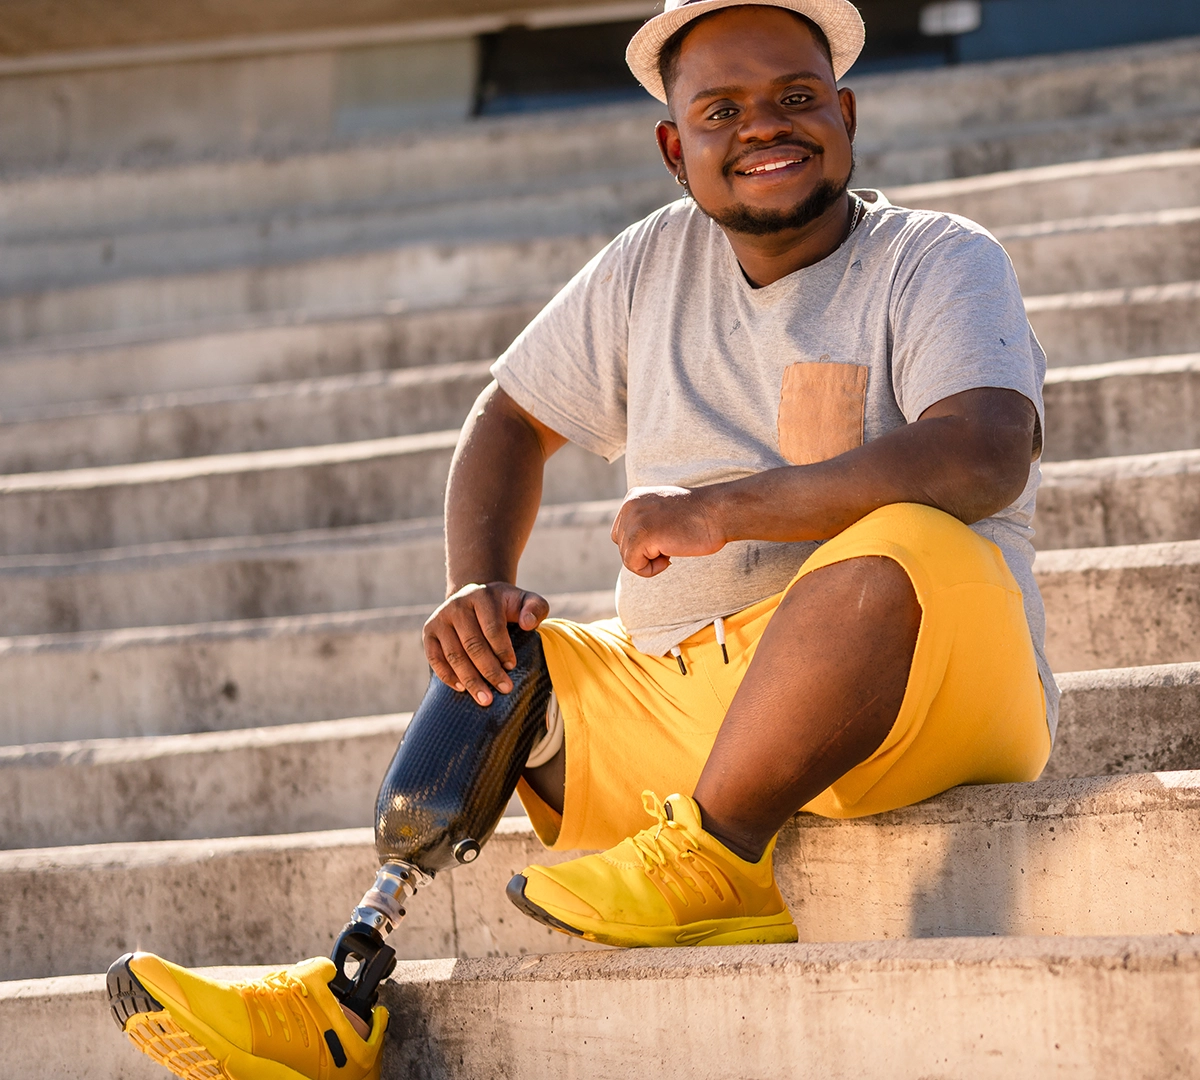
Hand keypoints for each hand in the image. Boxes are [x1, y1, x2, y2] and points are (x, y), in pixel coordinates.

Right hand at [423, 583, 549, 704]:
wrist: (474, 598)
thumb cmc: (505, 606)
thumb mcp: (524, 600)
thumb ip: (535, 607)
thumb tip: (527, 624)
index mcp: (482, 596)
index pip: (492, 627)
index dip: (502, 649)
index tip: (512, 666)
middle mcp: (458, 605)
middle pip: (472, 644)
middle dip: (489, 670)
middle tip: (504, 689)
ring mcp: (440, 618)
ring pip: (454, 654)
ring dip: (470, 679)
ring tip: (485, 699)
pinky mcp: (429, 632)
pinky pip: (435, 658)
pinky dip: (447, 675)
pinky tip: (461, 689)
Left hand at [610, 485, 725, 577]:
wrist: (718, 512)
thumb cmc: (699, 516)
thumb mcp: (663, 512)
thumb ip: (646, 522)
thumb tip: (635, 546)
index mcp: (633, 498)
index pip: (621, 532)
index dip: (643, 544)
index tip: (667, 536)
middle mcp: (629, 506)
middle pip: (622, 546)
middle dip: (644, 553)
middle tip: (670, 542)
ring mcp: (634, 520)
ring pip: (627, 558)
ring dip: (651, 561)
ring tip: (672, 546)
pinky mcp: (641, 536)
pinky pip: (634, 566)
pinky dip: (652, 570)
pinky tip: (670, 557)